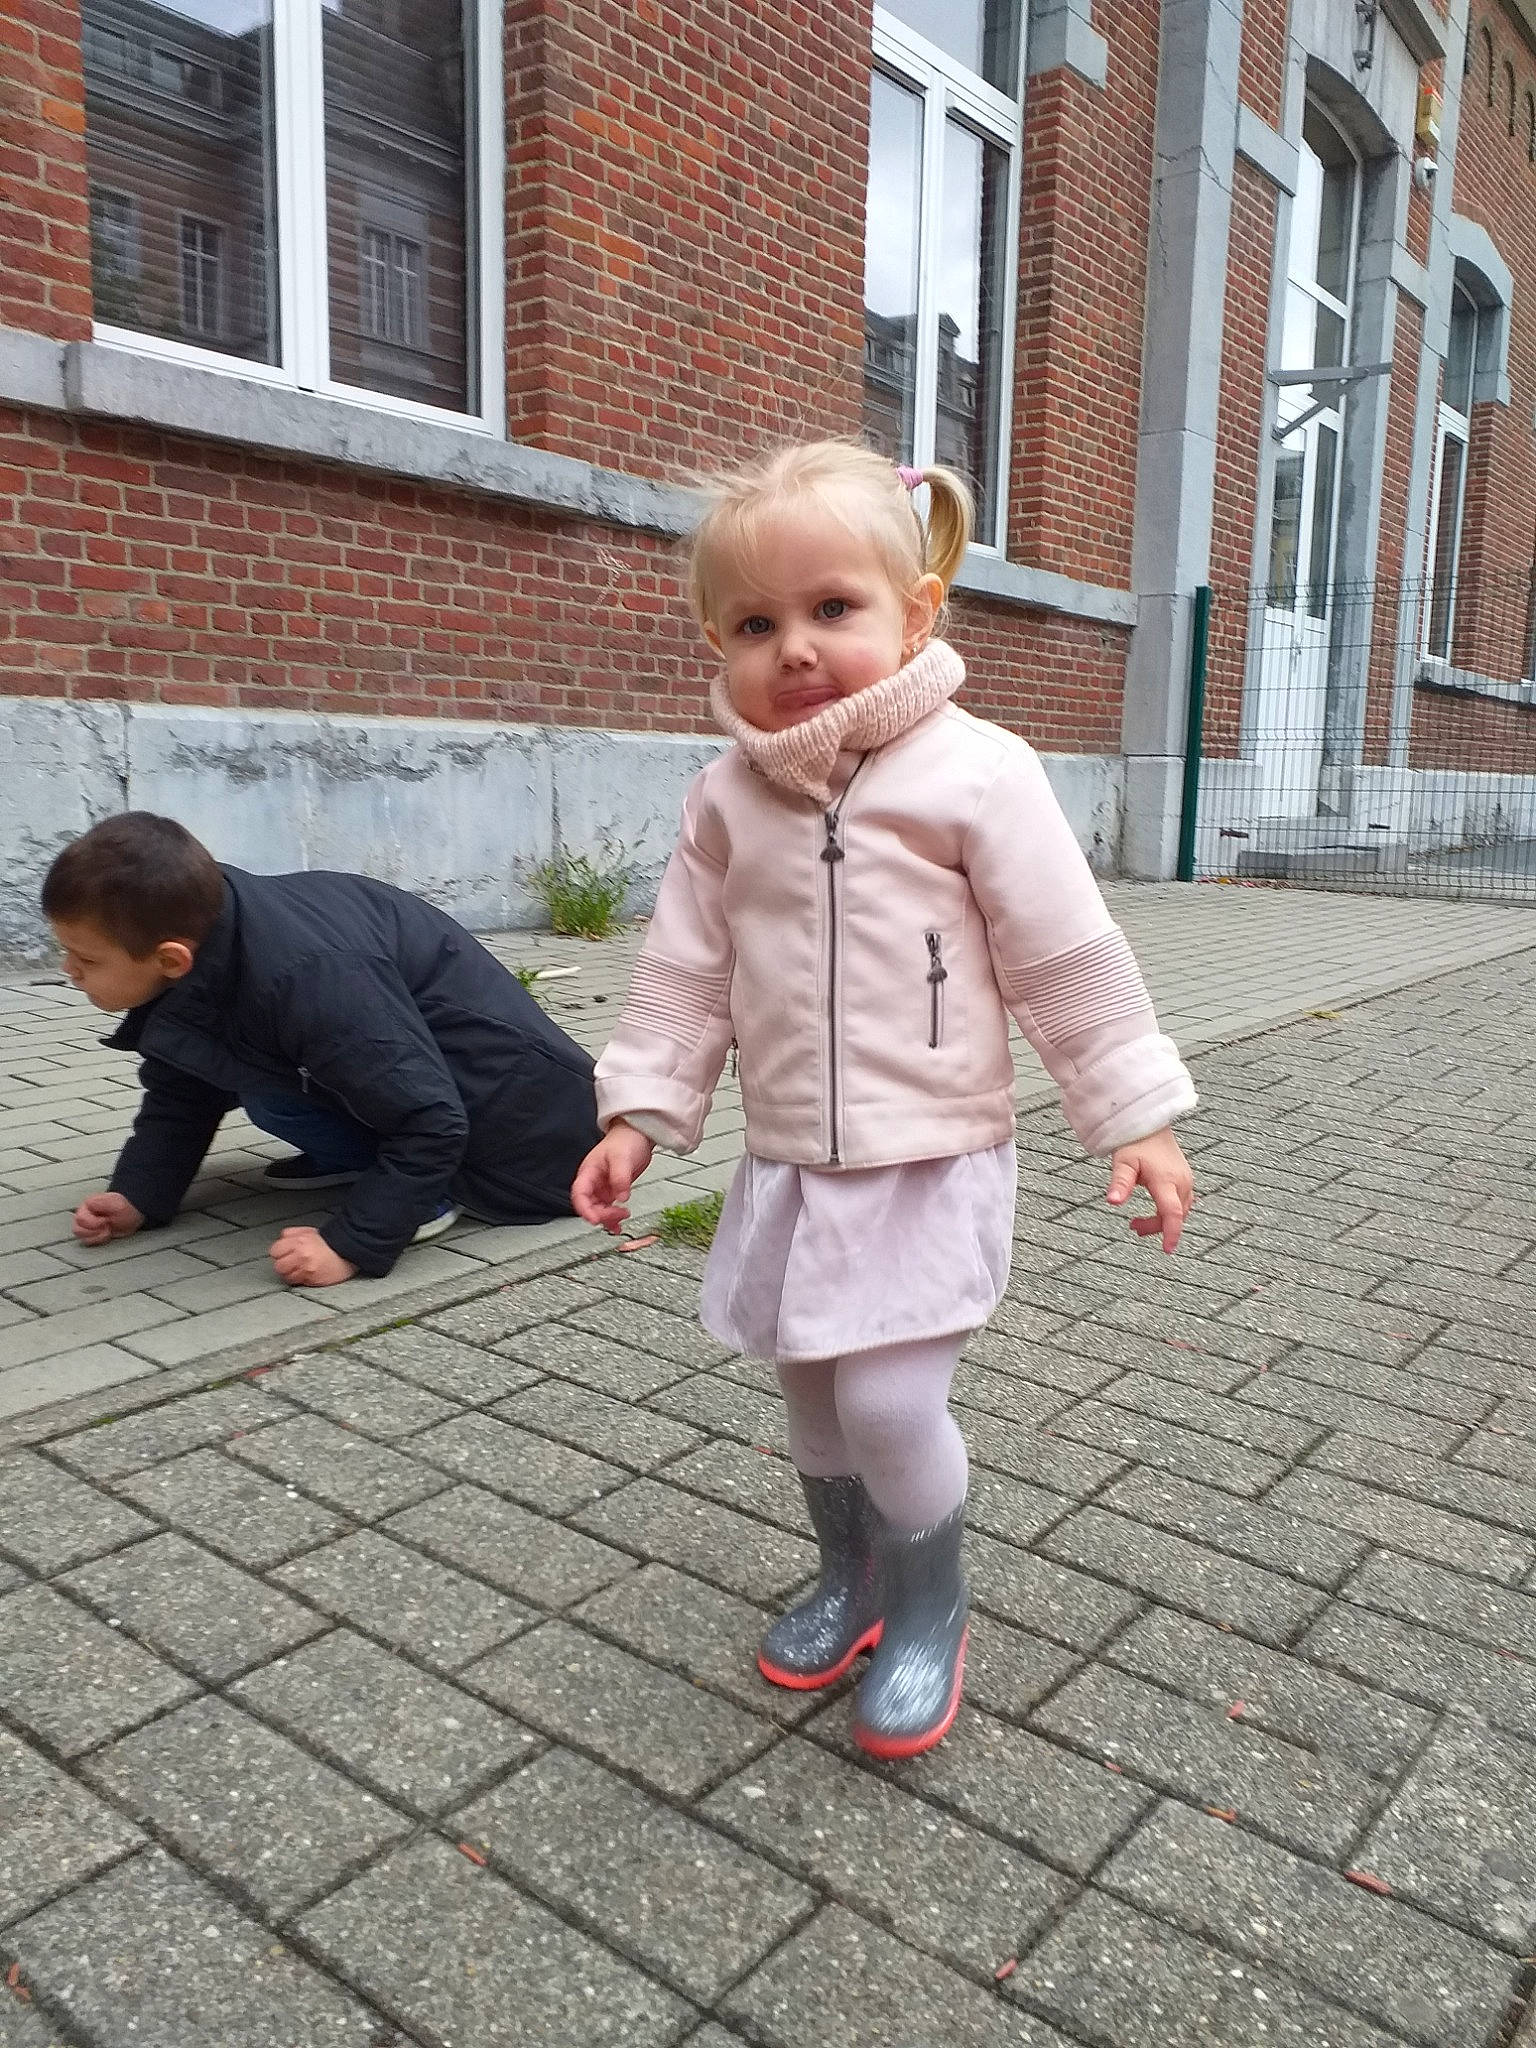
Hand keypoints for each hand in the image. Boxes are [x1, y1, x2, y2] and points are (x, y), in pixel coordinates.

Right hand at [72, 1192, 144, 1245]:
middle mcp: (85, 1215)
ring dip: (95, 1237)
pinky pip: (88, 1241)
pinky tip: (106, 1235)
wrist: (134, 1215)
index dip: (94, 1223)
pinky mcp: (93, 1233)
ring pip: (81, 1237)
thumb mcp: (116, 1203)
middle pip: (77, 1229)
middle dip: (94, 1231)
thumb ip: (101, 1203)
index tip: (105, 1221)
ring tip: (107, 1231)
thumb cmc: (126, 1208)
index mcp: (88, 1206)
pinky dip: (97, 1241)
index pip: (80, 1219)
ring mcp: (88, 1225)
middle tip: (107, 1227)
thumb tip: (88, 1204)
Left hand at [269, 1226, 357, 1287]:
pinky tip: (306, 1274)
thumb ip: (292, 1234)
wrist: (348, 1252)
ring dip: (290, 1274)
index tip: (284, 1254)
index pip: (275, 1251)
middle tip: (291, 1263)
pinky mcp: (312, 1280)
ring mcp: (306, 1269)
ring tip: (299, 1269)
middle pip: (278, 1266)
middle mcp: (301, 1255)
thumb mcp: (309, 1232)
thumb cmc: (330, 1243)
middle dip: (283, 1265)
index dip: (279, 1253)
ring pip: (286, 1276)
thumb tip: (281, 1240)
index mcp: (299, 1241)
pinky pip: (297, 1283)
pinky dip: (300, 1280)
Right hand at [571, 1122, 655, 1232]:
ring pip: (598, 1209)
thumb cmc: (624, 1140)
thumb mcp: (622, 1157)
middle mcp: (593, 1182)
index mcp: (589, 1172)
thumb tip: (621, 1196)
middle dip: (602, 1214)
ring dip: (608, 1218)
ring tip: (622, 1217)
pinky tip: (618, 1223)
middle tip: (618, 1215)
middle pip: (589, 1205)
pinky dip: (613, 1218)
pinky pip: (608, 1208)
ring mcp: (602, 1187)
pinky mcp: (612, 1190)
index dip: (584, 1209)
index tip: (595, 1219)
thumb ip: (620, 1178)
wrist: (637, 1135)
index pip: (580, 1194)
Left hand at [1107, 1127, 1194, 1252]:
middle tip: (1133, 1226)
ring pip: (1180, 1211)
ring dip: (1162, 1221)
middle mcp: (1181, 1182)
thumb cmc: (1136, 1142)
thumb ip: (1120, 1183)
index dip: (1171, 1233)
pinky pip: (1182, 1203)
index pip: (1172, 1213)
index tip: (1167, 1249)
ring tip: (1137, 1222)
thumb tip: (1113, 1202)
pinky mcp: (1186, 1179)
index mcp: (1166, 1180)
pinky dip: (1169, 1212)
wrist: (1150, 1125)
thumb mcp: (1123, 1162)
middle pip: (1175, 1215)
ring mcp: (1186, 1180)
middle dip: (1156, 1227)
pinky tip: (1154, 1210)